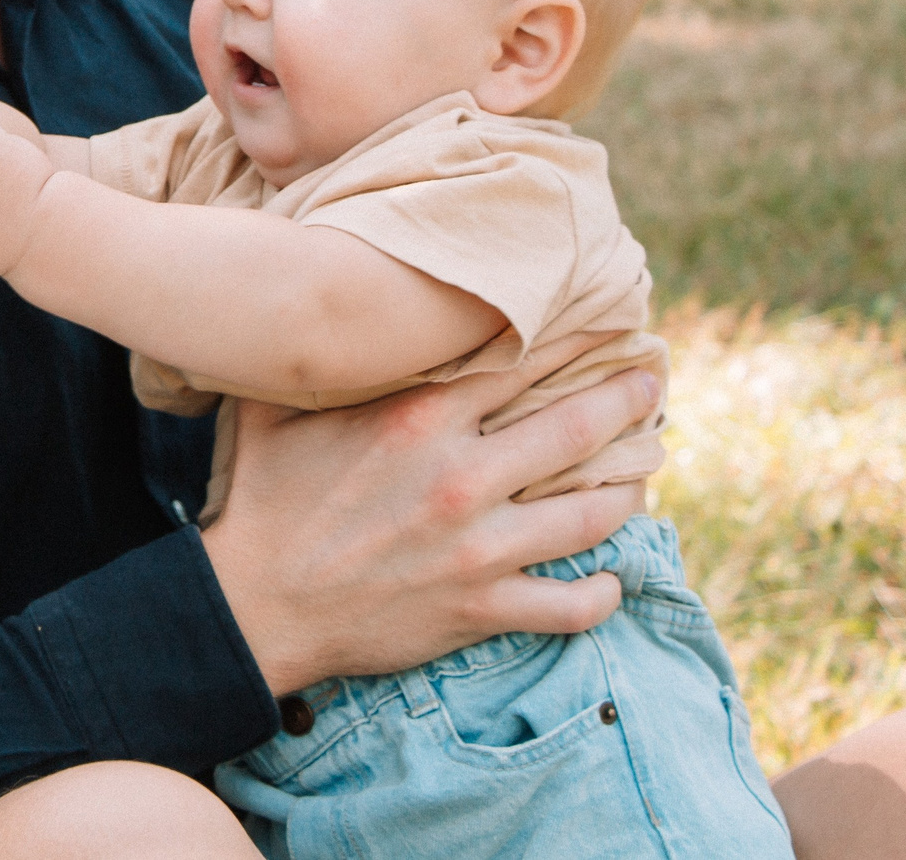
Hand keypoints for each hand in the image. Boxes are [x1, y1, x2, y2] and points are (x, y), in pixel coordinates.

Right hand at [203, 335, 660, 694]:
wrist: (253, 607)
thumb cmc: (256, 499)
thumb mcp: (270, 407)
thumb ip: (310, 357)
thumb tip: (307, 297)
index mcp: (417, 419)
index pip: (518, 362)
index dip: (569, 338)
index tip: (603, 322)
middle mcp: (461, 477)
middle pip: (574, 427)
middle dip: (625, 400)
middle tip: (652, 384)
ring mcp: (478, 548)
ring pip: (590, 515)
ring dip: (628, 492)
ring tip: (643, 474)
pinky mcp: (481, 608)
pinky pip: (570, 606)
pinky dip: (601, 594)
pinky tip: (610, 581)